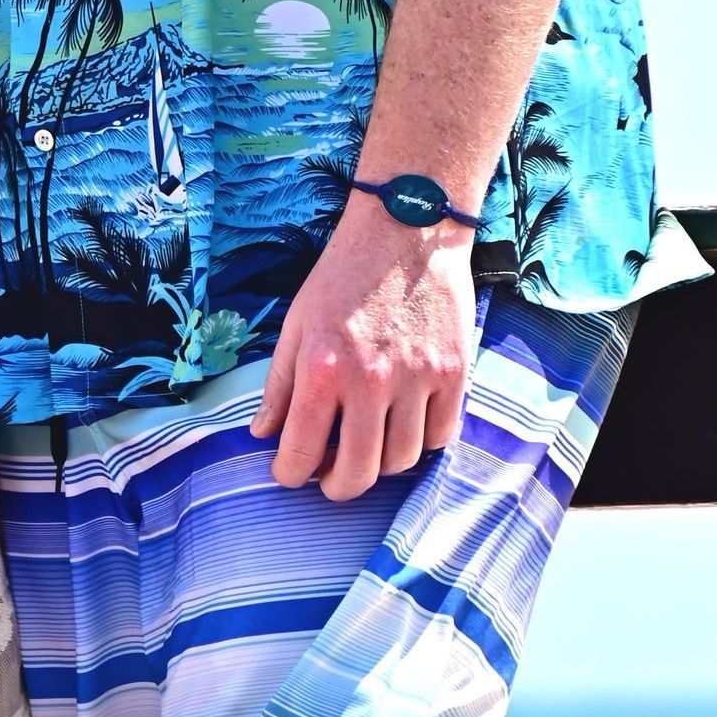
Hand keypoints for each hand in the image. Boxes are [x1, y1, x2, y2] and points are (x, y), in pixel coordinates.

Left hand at [249, 195, 474, 500]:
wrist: (404, 230)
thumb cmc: (342, 275)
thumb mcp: (296, 324)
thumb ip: (279, 385)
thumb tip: (263, 434)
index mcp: (323, 368)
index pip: (302, 452)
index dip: (290, 474)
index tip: (288, 474)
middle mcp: (371, 382)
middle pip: (358, 473)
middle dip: (336, 487)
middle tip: (328, 478)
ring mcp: (418, 380)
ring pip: (401, 461)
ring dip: (378, 464)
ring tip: (364, 445)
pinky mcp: (454, 374)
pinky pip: (439, 437)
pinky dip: (420, 442)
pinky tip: (402, 425)